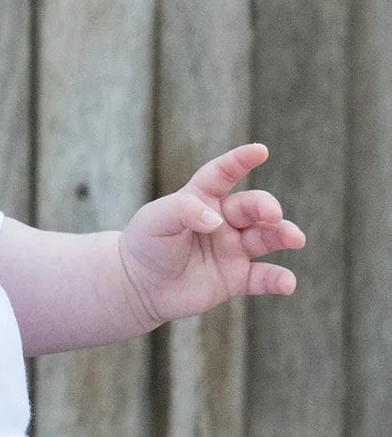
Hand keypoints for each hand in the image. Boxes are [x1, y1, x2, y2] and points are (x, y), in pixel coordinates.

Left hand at [117, 143, 304, 331]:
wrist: (141, 286)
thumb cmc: (146, 244)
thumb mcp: (156, 220)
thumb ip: (183, 211)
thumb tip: (216, 220)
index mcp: (200, 197)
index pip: (222, 173)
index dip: (240, 160)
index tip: (261, 151)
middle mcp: (222, 220)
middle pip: (250, 207)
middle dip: (265, 207)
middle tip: (273, 214)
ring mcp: (231, 249)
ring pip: (263, 238)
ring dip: (281, 235)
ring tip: (295, 238)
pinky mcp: (235, 278)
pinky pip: (261, 278)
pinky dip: (277, 279)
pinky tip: (288, 283)